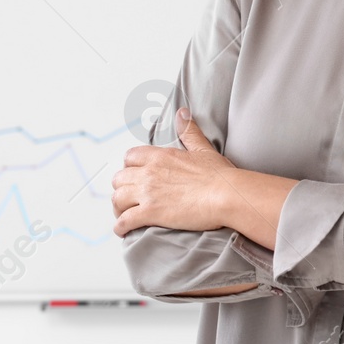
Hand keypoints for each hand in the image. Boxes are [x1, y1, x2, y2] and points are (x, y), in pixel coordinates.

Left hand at [111, 108, 238, 236]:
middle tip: (129, 199)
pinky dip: (120, 227)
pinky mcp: (150, 213)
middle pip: (119, 179)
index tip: (135, 177)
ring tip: (124, 215)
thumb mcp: (203, 149)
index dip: (129, 168)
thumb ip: (189, 131)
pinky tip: (123, 231)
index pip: (130, 157)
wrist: (226, 195)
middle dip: (122, 188)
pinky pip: (124, 221)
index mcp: (160, 156)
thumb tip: (182, 112)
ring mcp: (148, 193)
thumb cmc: (219, 175)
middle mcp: (149, 172)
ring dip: (118, 208)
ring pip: (117, 199)